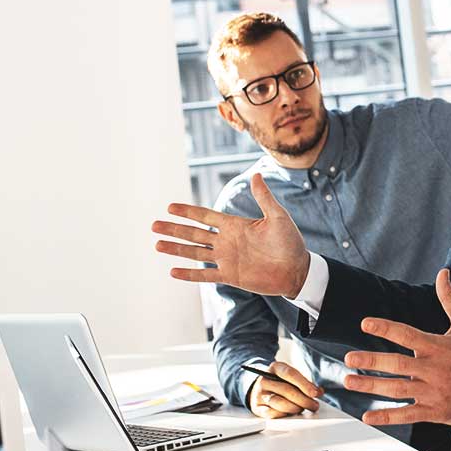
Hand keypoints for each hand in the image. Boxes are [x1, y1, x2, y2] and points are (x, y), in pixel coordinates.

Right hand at [152, 174, 310, 297]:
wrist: (297, 270)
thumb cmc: (290, 242)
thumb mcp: (277, 216)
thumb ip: (264, 198)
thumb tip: (255, 174)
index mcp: (235, 225)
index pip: (205, 216)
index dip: (188, 211)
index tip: (170, 207)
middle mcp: (226, 241)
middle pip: (194, 234)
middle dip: (174, 229)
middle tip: (154, 225)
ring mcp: (226, 259)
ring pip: (195, 253)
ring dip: (176, 249)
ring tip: (157, 244)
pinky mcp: (230, 276)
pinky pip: (205, 275)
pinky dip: (189, 274)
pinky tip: (173, 271)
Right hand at [247, 360, 323, 418]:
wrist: (260, 389)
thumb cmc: (281, 383)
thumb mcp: (292, 378)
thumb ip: (306, 384)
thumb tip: (318, 392)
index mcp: (275, 367)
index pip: (290, 374)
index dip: (305, 384)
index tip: (315, 393)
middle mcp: (265, 380)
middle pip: (287, 390)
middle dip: (304, 400)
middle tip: (314, 405)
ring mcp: (259, 394)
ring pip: (280, 403)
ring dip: (295, 408)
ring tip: (302, 409)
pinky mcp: (257, 407)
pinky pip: (272, 413)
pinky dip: (284, 414)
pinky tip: (290, 413)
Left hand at [343, 270, 450, 427]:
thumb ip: (450, 299)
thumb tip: (442, 273)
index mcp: (439, 346)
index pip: (407, 334)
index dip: (385, 328)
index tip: (365, 323)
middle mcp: (434, 369)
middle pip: (397, 364)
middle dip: (371, 360)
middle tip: (349, 358)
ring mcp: (434, 392)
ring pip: (397, 389)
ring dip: (371, 385)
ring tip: (350, 381)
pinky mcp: (436, 411)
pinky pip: (407, 414)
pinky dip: (387, 417)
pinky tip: (368, 416)